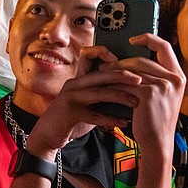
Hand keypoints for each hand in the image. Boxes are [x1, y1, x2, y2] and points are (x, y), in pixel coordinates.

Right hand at [26, 45, 141, 154]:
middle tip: (141, 80)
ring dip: (121, 97)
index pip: (89, 55)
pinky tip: (124, 122)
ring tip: (136, 102)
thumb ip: (100, 95)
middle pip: (101, 73)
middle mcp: (74, 84)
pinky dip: (111, 119)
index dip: (104, 52)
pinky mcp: (70, 113)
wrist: (47, 135)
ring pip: (100, 93)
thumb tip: (129, 93)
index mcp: (78, 79)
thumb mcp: (85, 103)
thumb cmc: (70, 119)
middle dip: (123, 75)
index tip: (122, 59)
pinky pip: (95, 115)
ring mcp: (71, 97)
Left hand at [107, 33, 185, 157]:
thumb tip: (133, 65)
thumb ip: (155, 79)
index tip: (133, 38)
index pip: (164, 47)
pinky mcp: (148, 94)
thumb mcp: (163, 97)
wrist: (158, 143)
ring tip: (102, 74)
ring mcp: (162, 85)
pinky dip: (113, 84)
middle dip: (122, 61)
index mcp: (178, 77)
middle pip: (143, 59)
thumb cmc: (156, 121)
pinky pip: (126, 83)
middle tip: (107, 64)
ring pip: (132, 71)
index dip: (148, 38)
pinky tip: (104, 87)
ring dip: (114, 71)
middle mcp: (174, 79)